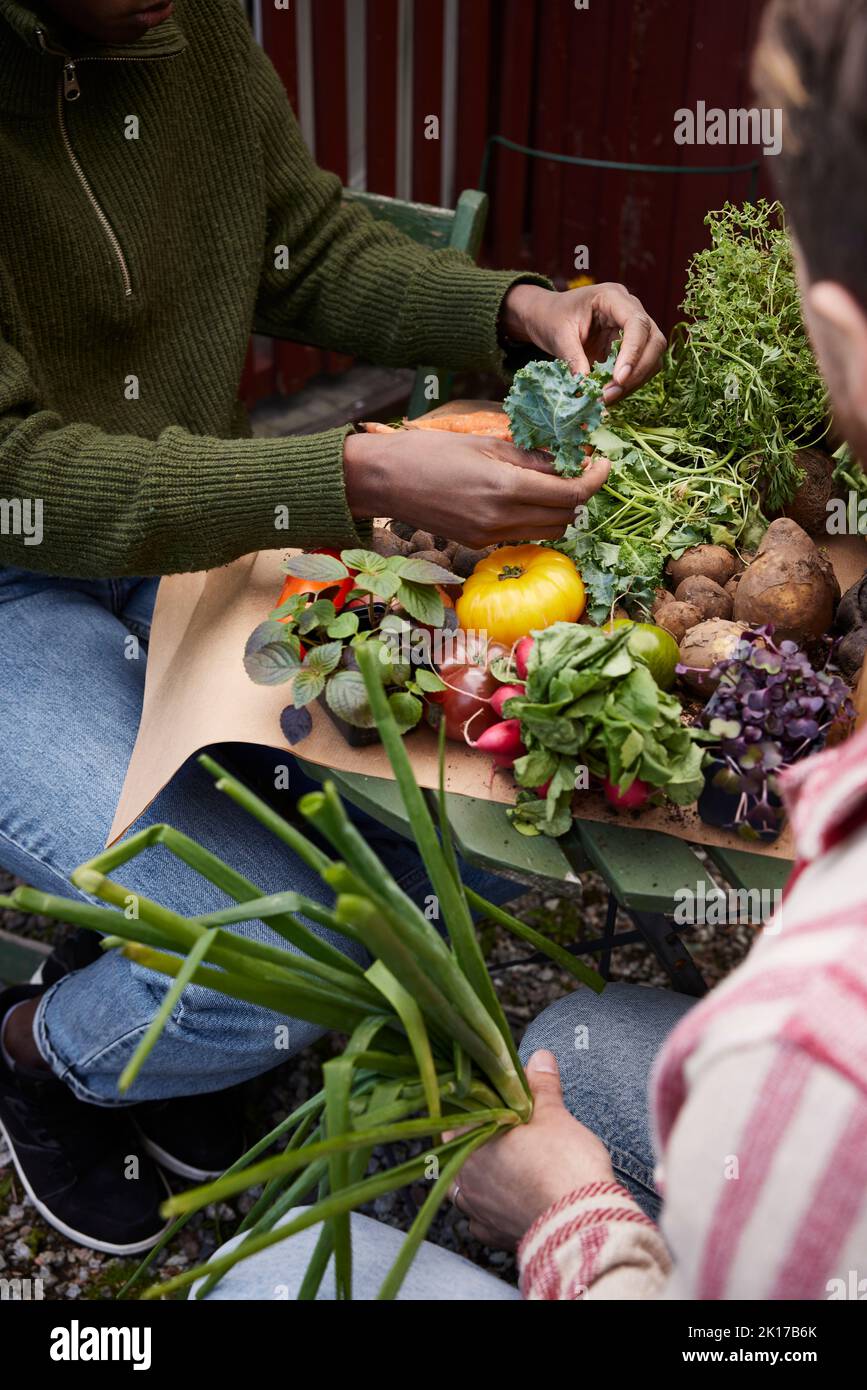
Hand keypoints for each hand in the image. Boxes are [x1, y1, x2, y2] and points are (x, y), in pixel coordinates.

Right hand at [344, 429, 609, 548]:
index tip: (603, 462)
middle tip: (579, 469)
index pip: (571, 494)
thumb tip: (569, 459)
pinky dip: (535, 518)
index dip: (595, 479)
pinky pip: (522, 535)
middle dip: (580, 495)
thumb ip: (530, 457)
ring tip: (554, 483)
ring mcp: (489, 537)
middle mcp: (501, 520)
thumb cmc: (429, 451)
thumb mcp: (485, 443)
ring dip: (560, 510)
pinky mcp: (478, 544)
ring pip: (548, 532)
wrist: (384, 480)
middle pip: (566, 518)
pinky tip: (525, 497)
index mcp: (505, 488)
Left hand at [445, 1050, 614, 1249]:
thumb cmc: (563, 1164)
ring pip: (464, 1188)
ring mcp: (478, 1210)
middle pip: (458, 1151)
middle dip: (476, 1140)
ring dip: (479, 1177)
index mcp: (470, 1141)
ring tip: (502, 1166)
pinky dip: (491, 1211)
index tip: (490, 1100)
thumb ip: (541, 1086)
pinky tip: (507, 1202)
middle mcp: (465, 1177)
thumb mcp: (554, 1114)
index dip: (474, 1106)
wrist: (581, 1224)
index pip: (456, 1115)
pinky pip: (482, 1222)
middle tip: (503, 1130)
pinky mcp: (495, 1236)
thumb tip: (539, 1057)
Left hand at [502, 282, 666, 402]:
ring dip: (634, 382)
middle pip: (654, 341)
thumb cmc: (551, 318)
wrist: (547, 317)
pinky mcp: (630, 347)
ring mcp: (633, 329)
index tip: (619, 379)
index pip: (637, 323)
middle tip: (611, 394)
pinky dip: (628, 385)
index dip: (633, 352)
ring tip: (606, 398)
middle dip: (637, 372)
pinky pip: (639, 368)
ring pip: (652, 358)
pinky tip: (609, 395)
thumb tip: (586, 387)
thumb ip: (573, 358)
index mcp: (613, 297)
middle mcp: (630, 310)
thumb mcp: (558, 336)